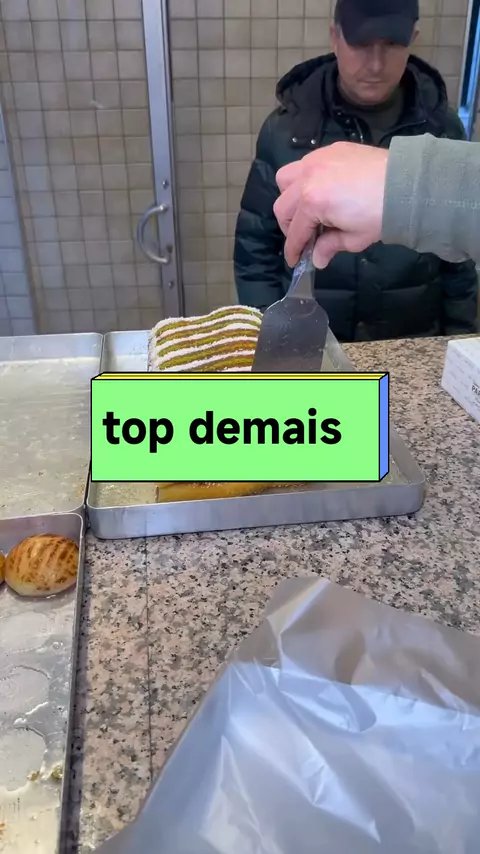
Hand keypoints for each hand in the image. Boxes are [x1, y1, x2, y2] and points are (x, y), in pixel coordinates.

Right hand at [274, 142, 388, 268]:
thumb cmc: (380, 214)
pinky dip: (305, 178)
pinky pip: (305, 163)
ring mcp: (317, 160)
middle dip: (289, 225)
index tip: (295, 260)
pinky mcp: (330, 149)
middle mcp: (307, 178)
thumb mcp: (354, 238)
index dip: (294, 249)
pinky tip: (322, 189)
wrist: (406, 184)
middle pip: (282, 205)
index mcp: (312, 202)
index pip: (295, 231)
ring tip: (307, 208)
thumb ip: (329, 246)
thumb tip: (317, 259)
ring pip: (286, 178)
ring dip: (290, 196)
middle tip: (304, 236)